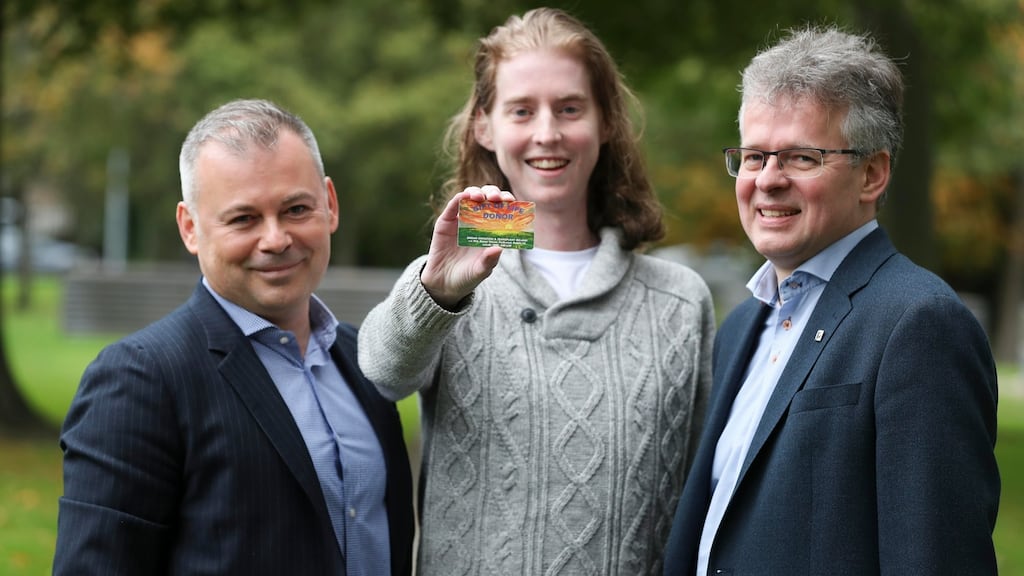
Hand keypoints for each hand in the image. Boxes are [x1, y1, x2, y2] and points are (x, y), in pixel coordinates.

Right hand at [420, 185, 514, 308]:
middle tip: (496, 198)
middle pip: (488, 199)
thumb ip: (489, 261)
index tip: (511, 202)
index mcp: (491, 230)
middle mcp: (478, 222)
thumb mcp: (480, 271)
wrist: (443, 284)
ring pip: (470, 197)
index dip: (507, 202)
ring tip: (479, 197)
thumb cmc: (467, 277)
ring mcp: (461, 220)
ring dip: (477, 193)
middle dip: (494, 194)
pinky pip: (452, 206)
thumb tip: (499, 248)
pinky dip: (458, 199)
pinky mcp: (446, 222)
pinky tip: (463, 197)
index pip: (502, 209)